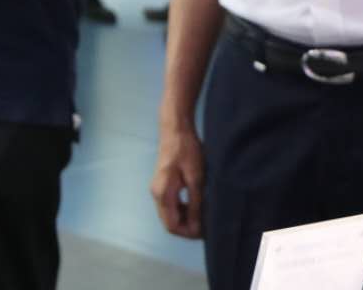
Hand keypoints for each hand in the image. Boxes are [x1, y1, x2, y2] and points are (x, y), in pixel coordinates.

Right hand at [151, 122, 205, 238]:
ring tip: (203, 214)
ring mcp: (157, 189)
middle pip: (169, 223)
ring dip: (185, 219)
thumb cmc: (187, 150)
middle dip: (188, 228)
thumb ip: (195, 204)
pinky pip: (170, 206)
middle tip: (207, 224)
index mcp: (163, 193)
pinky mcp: (161, 184)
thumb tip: (197, 226)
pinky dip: (182, 210)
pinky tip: (195, 204)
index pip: (172, 226)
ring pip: (169, 215)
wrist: (175, 129)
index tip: (205, 231)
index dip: (189, 233)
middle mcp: (156, 194)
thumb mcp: (195, 178)